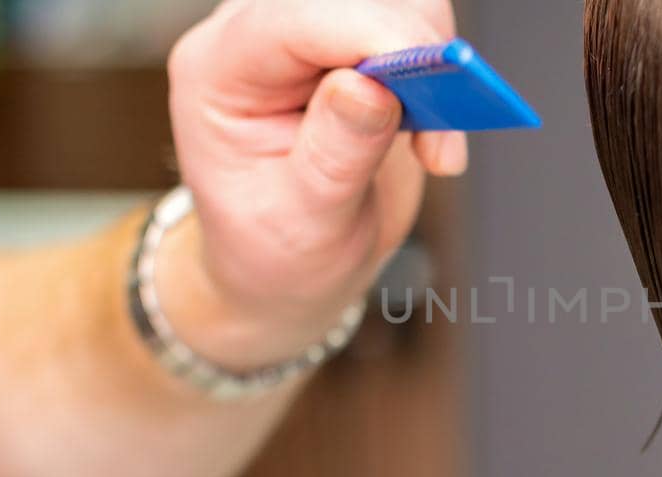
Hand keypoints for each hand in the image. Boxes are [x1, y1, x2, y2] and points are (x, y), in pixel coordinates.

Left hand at [162, 0, 464, 369]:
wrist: (286, 265)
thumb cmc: (274, 249)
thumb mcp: (301, 223)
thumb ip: (334, 154)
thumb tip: (371, 87)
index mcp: (220, 71)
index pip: (294, 20)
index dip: (371, 35)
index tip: (433, 76)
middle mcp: (258, 35)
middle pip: (351, 0)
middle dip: (409, 51)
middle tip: (439, 131)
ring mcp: (310, 33)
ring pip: (395, 3)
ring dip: (432, 63)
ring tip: (433, 145)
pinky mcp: (356, 39)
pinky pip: (416, 22)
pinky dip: (441, 68)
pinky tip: (433, 129)